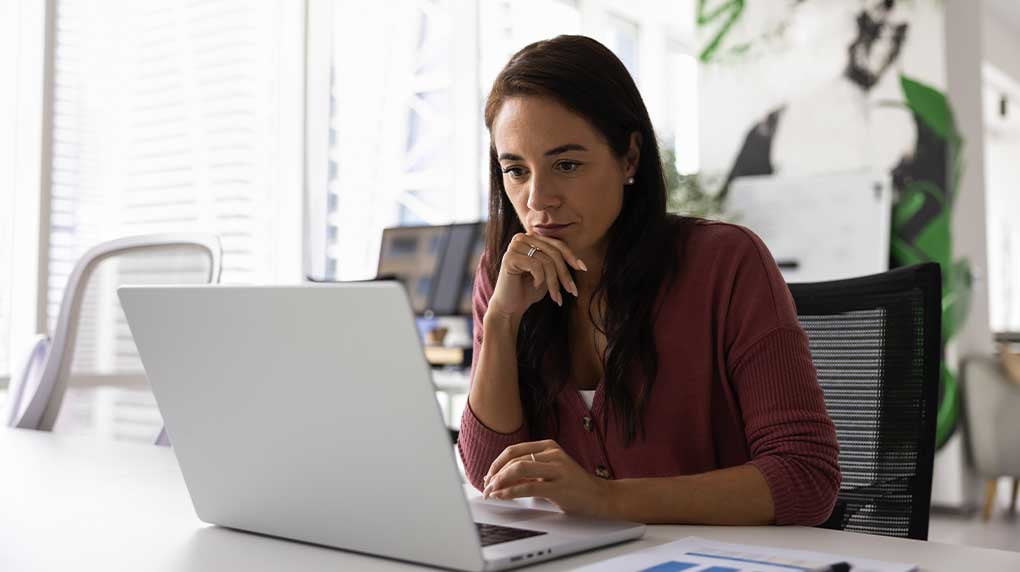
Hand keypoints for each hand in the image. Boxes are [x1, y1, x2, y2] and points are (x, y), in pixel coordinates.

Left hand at [480, 440, 612, 518]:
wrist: (601, 496)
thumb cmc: (574, 485)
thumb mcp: (551, 471)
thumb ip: (530, 472)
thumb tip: (503, 478)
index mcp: (549, 446)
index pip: (514, 450)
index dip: (497, 462)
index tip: (488, 475)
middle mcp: (553, 454)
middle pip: (513, 459)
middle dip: (495, 473)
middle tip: (486, 486)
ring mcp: (557, 469)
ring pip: (518, 469)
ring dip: (500, 481)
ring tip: (492, 491)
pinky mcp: (559, 486)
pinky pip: (527, 487)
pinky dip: (510, 491)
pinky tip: (502, 496)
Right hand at [486, 233, 586, 319]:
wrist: (510, 306)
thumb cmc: (529, 290)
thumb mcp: (548, 273)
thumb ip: (557, 262)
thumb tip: (580, 262)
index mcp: (531, 238)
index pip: (557, 244)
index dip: (571, 256)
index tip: (583, 269)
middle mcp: (522, 238)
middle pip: (553, 253)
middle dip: (564, 274)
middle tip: (572, 291)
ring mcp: (514, 246)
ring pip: (546, 261)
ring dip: (554, 282)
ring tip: (556, 297)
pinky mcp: (509, 257)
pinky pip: (535, 266)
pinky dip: (540, 279)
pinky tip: (535, 286)